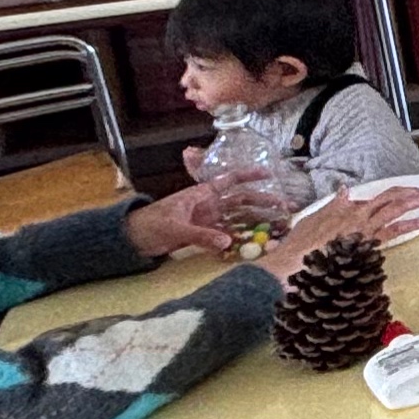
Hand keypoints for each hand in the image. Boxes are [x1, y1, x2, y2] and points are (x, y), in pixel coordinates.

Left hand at [130, 172, 271, 259]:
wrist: (132, 239)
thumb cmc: (150, 225)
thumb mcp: (175, 229)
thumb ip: (201, 235)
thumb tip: (227, 243)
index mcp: (201, 194)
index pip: (229, 181)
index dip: (249, 176)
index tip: (269, 175)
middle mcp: (209, 206)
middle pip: (241, 202)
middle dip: (263, 203)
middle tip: (285, 208)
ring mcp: (208, 221)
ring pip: (239, 219)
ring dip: (257, 222)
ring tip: (278, 226)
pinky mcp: (205, 236)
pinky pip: (228, 236)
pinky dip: (243, 239)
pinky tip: (257, 243)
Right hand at [250, 188, 418, 284]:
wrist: (293, 261)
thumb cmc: (300, 245)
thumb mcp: (314, 219)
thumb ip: (333, 205)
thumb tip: (344, 190)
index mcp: (346, 208)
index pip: (378, 198)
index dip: (397, 195)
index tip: (411, 195)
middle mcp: (357, 214)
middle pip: (391, 198)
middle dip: (413, 194)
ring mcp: (363, 227)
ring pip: (396, 209)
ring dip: (418, 203)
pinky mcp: (367, 241)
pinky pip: (395, 230)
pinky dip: (412, 224)